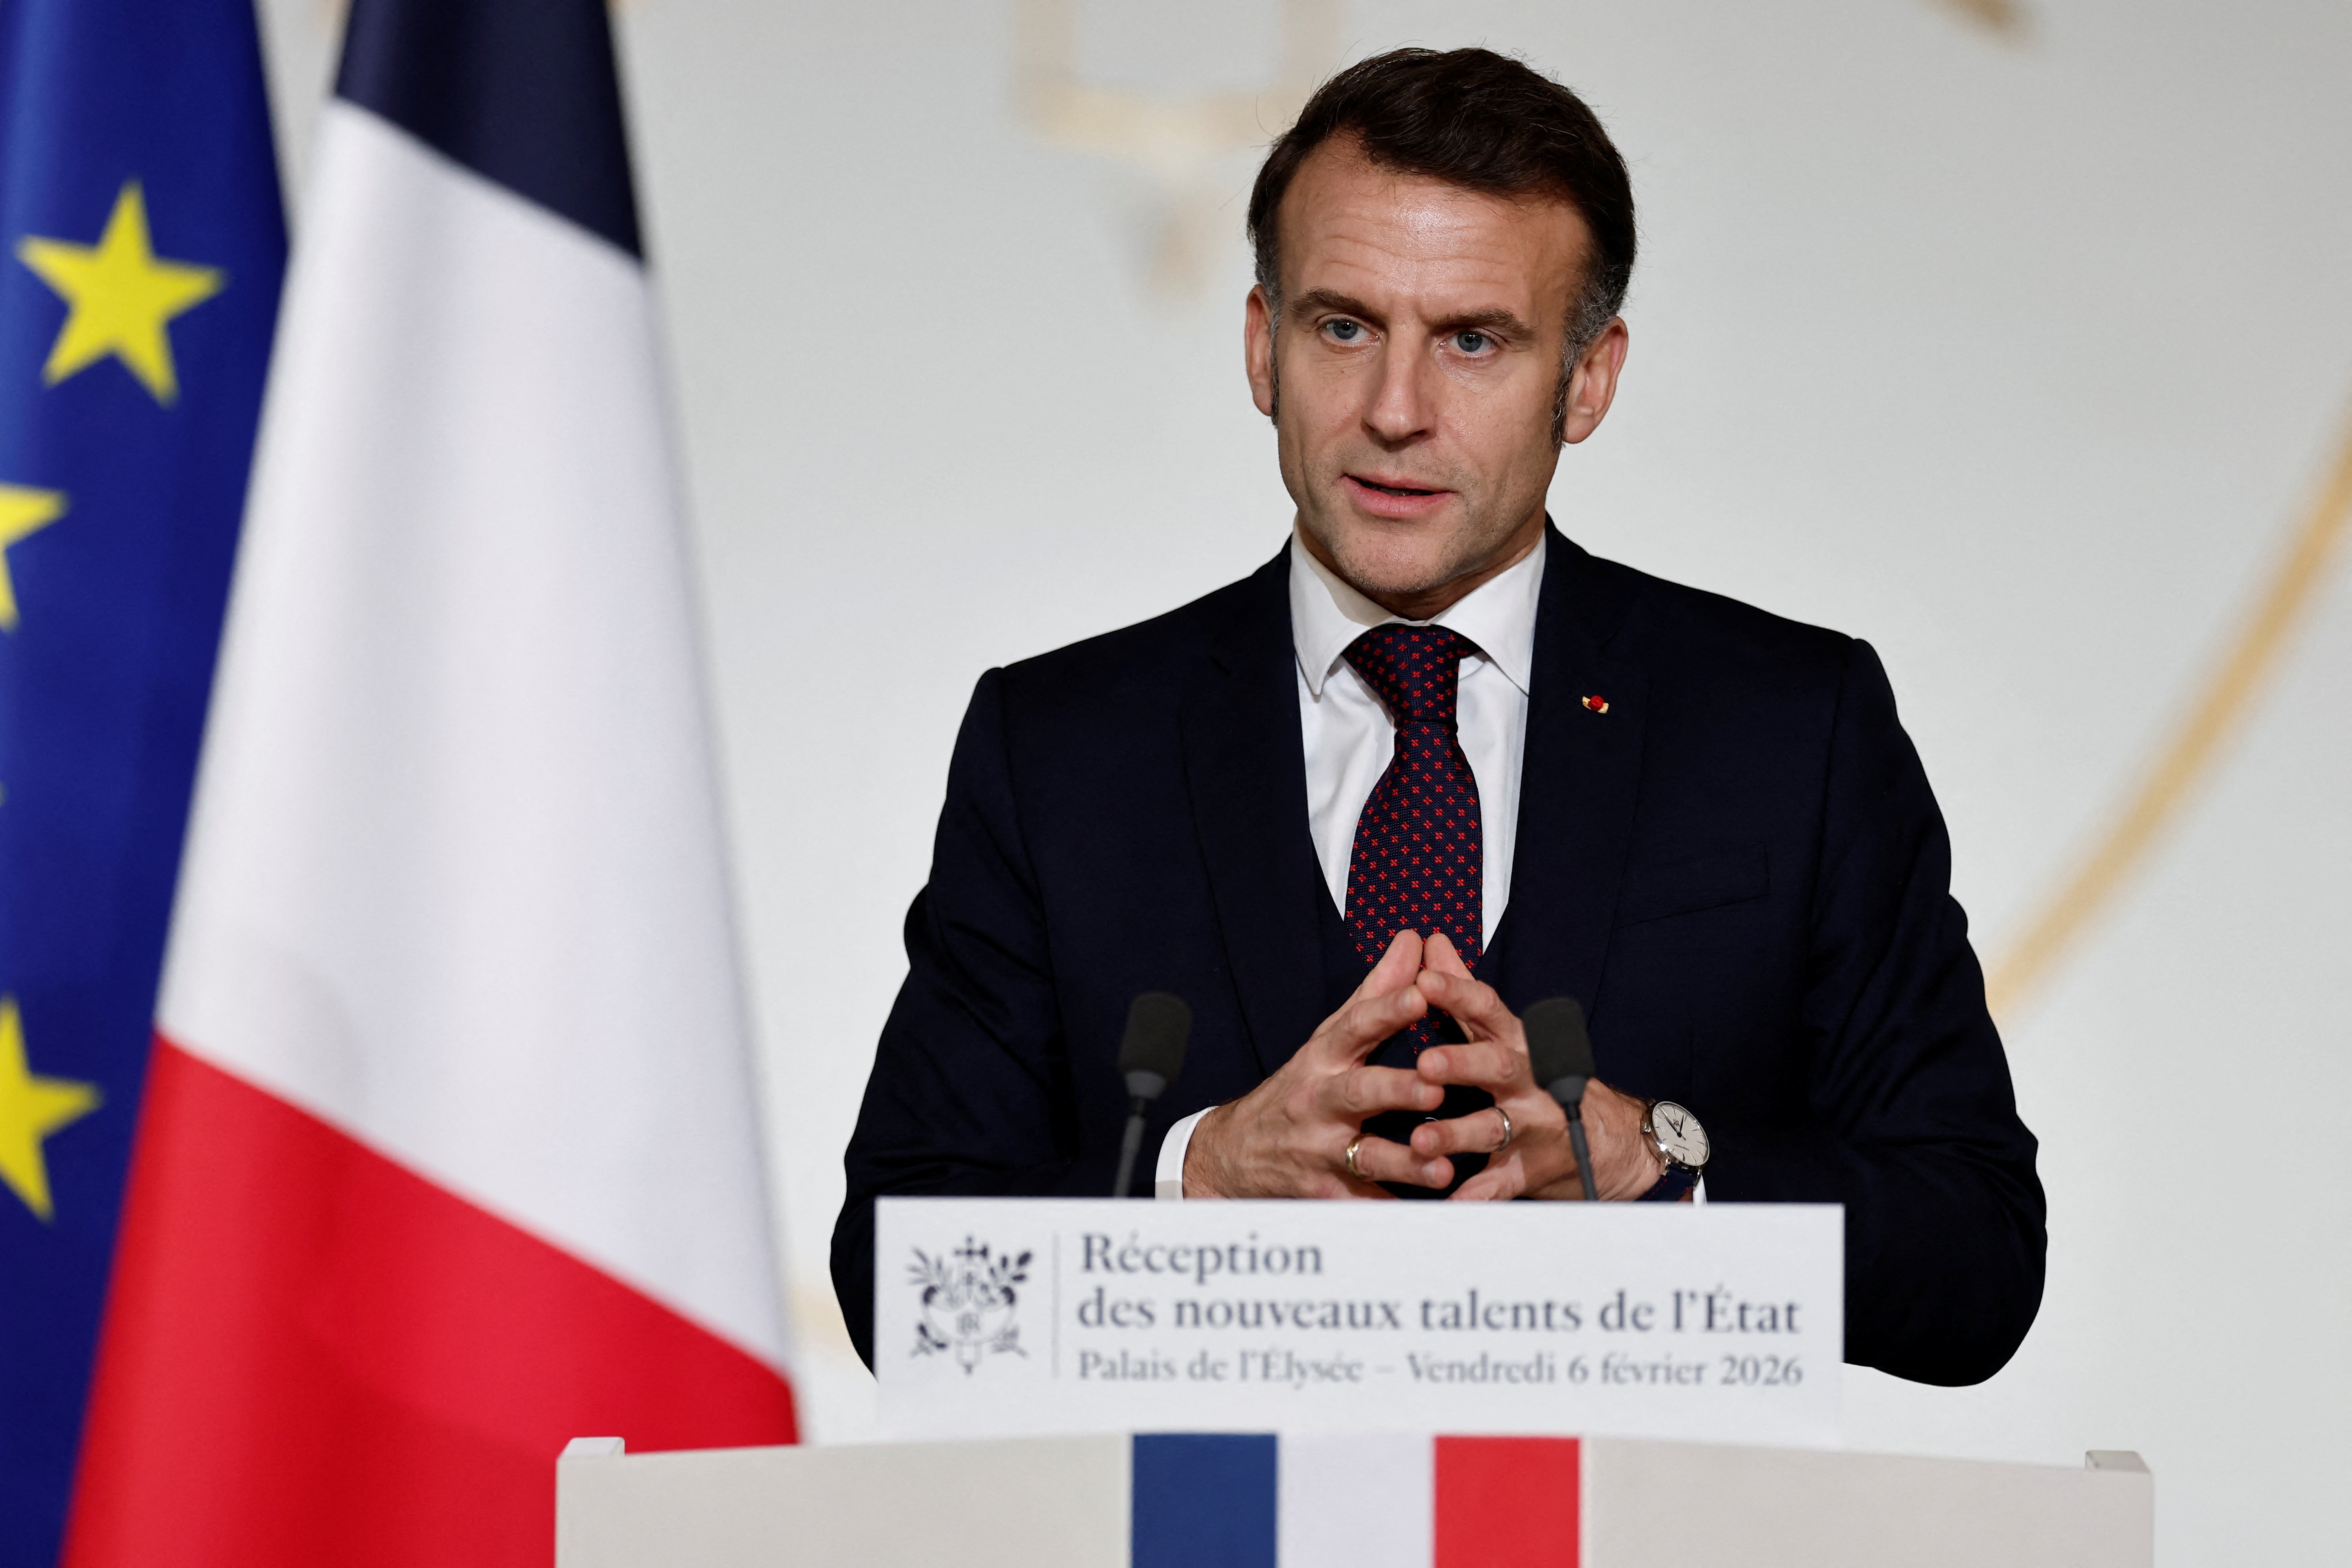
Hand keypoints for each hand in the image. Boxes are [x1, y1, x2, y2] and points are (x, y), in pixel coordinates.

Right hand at [1184, 930, 1456, 1196]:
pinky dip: (1394, 1212)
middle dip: (1396, 1089)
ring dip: (1407, 1163)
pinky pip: (1366, 1206)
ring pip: (1368, 1157)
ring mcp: (1321, 1151)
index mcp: (1323, 1058)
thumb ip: (1376, 993)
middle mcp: (1320, 1102)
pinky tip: (1429, 1215)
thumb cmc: (1298, 1089)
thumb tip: (1414, 941)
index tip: (1421, 992)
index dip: (1387, 1008)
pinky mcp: (1327, 1196)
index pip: (1354, 1026)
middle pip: (1358, 1092)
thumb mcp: (1328, 1040)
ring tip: (1442, 1166)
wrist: (1235, 1155)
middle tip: (1435, 1086)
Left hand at [1408, 934, 1660, 1201]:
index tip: (1424, 978)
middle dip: (1463, 1064)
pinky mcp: (1530, 1171)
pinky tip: (1451, 1203)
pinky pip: (1501, 1184)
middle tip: (1426, 1062)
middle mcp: (1528, 1082)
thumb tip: (1431, 943)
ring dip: (1456, 1133)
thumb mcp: (1506, 1034)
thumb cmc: (1541, 1079)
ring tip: (1420, 1140)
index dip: (1459, 993)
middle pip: (1498, 1066)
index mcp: (1517, 1044)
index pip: (1488, 1010)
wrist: (1614, 1142)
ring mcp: (1532, 1127)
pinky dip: (1477, 1195)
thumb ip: (1464, 993)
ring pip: (1493, 1128)